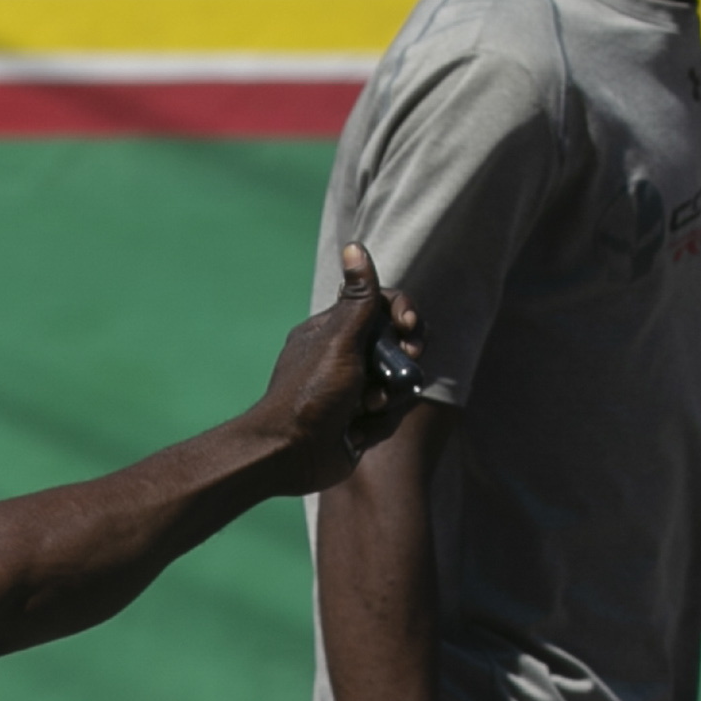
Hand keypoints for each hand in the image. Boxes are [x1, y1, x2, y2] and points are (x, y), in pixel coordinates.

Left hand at [238, 245, 422, 494]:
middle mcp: (345, 358)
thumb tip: (354, 246)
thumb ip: (358, 299)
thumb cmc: (310, 393)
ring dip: (388, 398)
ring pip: (399, 384)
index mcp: (334, 332)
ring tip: (363, 409)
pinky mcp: (360, 421)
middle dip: (401, 363)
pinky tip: (357, 431)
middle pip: (398, 347)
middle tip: (396, 372)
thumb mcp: (338, 340)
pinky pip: (391, 414)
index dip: (404, 315)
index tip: (410, 329)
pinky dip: (378, 423)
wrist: (290, 454)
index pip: (383, 308)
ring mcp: (354, 390)